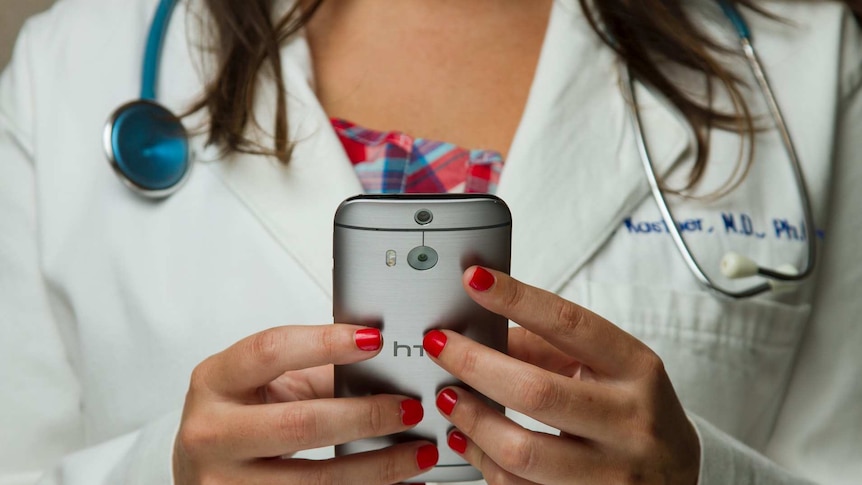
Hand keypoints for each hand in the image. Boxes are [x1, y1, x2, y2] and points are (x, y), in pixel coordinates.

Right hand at [174, 324, 437, 483]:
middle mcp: (211, 433)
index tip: (373, 341)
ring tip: (417, 452)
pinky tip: (391, 478)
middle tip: (409, 408)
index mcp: (215, 382)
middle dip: (366, 416)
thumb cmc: (238, 415)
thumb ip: (318, 372)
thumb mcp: (266, 383)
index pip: (270, 352)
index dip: (325, 343)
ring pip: (314, 480)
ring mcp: (225, 482)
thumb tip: (383, 368)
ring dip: (377, 466)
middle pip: (299, 423)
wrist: (203, 466)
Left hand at [422, 267, 699, 484]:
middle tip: (439, 346)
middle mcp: (631, 421)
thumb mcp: (607, 368)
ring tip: (447, 398)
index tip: (475, 280)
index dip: (518, 299)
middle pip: (537, 392)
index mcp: (636, 369)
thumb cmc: (632, 409)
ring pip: (522, 451)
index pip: (571, 325)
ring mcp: (612, 472)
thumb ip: (547, 347)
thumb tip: (480, 331)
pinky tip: (467, 439)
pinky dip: (482, 461)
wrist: (677, 475)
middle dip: (475, 365)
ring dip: (472, 421)